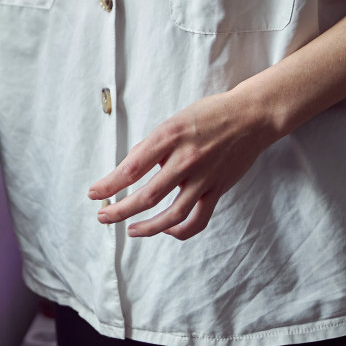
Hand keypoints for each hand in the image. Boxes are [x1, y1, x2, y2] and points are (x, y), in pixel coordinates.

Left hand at [86, 88, 278, 239]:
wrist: (251, 117)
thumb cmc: (209, 115)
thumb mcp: (173, 121)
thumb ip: (153, 146)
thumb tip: (130, 169)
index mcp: (169, 137)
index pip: (132, 168)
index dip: (110, 184)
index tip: (94, 194)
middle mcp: (185, 159)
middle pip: (147, 195)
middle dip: (120, 210)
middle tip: (103, 216)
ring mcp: (204, 178)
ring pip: (172, 214)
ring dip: (148, 227)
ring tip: (130, 231)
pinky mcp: (218, 189)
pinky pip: (198, 219)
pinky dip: (181, 230)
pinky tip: (166, 230)